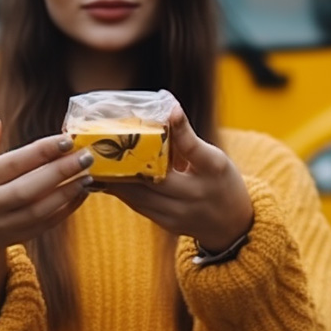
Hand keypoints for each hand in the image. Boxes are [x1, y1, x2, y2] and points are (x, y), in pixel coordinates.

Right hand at [0, 115, 94, 259]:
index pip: (16, 162)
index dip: (43, 150)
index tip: (68, 139)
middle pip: (30, 188)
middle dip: (60, 171)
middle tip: (86, 156)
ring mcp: (6, 222)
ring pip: (40, 210)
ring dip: (67, 192)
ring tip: (89, 175)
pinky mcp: (21, 236)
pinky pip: (48, 223)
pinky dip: (68, 209)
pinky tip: (83, 192)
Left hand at [104, 105, 252, 252]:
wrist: (233, 225)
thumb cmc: (221, 182)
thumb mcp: (214, 158)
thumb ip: (188, 138)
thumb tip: (168, 106)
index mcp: (214, 170)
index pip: (196, 150)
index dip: (180, 131)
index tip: (169, 111)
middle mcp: (196, 194)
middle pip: (155, 177)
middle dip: (127, 161)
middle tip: (103, 143)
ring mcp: (180, 213)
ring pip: (141, 194)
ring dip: (117, 178)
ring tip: (97, 161)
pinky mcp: (167, 224)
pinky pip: (139, 205)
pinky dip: (122, 190)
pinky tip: (107, 177)